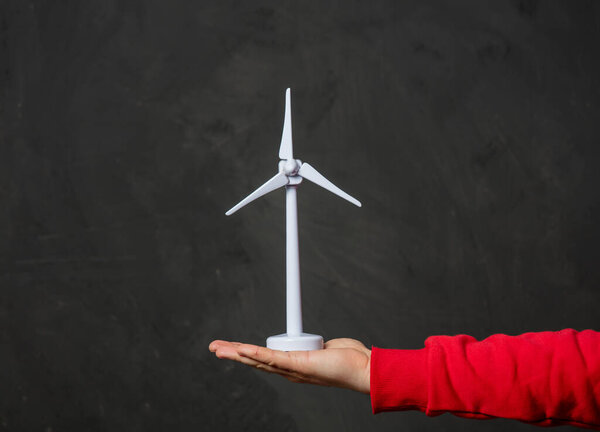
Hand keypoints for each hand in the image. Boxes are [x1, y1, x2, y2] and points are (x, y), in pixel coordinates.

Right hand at [209, 338, 370, 393]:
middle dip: (233, 354)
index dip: (247, 353)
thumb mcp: (322, 347)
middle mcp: (289, 370)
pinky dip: (255, 353)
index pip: (265, 359)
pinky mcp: (297, 364)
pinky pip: (272, 357)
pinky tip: (241, 349)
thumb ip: (313, 345)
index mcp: (293, 366)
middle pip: (254, 361)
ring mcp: (292, 369)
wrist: (362, 369)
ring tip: (219, 349)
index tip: (234, 346)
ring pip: (258, 360)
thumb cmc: (348, 359)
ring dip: (236, 353)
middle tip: (214, 348)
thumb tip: (311, 340)